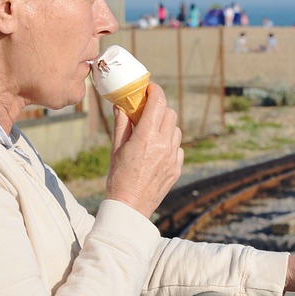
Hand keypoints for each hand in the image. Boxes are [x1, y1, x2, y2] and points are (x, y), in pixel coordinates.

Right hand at [105, 83, 182, 217]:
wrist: (130, 207)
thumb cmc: (118, 177)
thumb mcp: (116, 148)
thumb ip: (121, 124)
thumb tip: (121, 105)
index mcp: (146, 138)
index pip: (158, 103)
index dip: (155, 91)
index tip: (149, 88)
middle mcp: (163, 145)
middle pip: (170, 113)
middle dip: (159, 108)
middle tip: (148, 110)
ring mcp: (172, 157)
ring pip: (176, 130)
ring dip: (166, 126)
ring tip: (151, 133)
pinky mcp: (177, 168)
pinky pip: (178, 147)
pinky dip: (170, 143)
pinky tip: (157, 150)